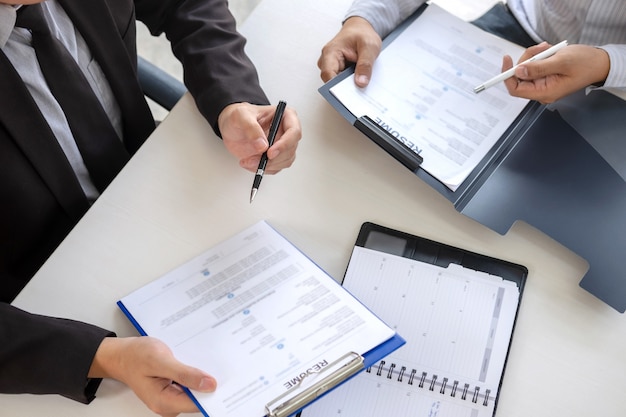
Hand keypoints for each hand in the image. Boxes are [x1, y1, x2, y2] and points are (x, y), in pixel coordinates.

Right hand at [88, 337, 216, 416]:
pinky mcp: (173, 389)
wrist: (122, 354)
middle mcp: (168, 404)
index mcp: (164, 402)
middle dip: (209, 383)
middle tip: (221, 365)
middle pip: (199, 398)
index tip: (226, 379)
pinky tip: (198, 362)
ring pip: (196, 390)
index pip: (198, 404)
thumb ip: (184, 374)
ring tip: (208, 359)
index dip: (213, 392)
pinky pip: (190, 384)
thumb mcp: (160, 360)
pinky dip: (195, 374)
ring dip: (202, 377)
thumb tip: (209, 385)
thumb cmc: (135, 356)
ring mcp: (171, 397)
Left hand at [217, 102, 300, 172]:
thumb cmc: (239, 116)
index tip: (270, 153)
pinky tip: (250, 163)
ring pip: (284, 161)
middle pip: (290, 150)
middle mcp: (287, 131)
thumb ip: (251, 128)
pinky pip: (275, 168)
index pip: (294, 132)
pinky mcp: (276, 157)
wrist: (232, 127)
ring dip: (266, 165)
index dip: (284, 144)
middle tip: (254, 160)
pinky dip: (262, 169)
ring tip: (248, 161)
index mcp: (285, 116)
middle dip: (272, 159)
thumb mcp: (240, 116)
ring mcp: (283, 145)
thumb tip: (262, 145)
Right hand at [318, 16, 381, 86]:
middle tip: (359, 89)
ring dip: (348, 86)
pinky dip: (350, 83)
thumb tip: (360, 82)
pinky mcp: (337, 70)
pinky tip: (359, 81)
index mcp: (331, 52)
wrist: (361, 29)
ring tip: (361, 82)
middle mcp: (327, 60)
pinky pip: (341, 82)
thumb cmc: (362, 34)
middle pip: (332, 82)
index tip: (347, 95)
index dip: (336, 87)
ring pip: (337, 84)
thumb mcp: (369, 47)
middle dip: (345, 88)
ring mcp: (331, 66)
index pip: (328, 75)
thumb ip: (365, 65)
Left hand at [502, 42, 609, 102]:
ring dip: (534, 55)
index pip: (516, 89)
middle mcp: (541, 91)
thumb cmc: (585, 63)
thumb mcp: (561, 62)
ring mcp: (543, 84)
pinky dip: (539, 56)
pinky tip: (549, 50)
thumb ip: (538, 68)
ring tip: (548, 48)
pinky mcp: (545, 76)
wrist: (600, 62)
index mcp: (545, 93)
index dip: (508, 76)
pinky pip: (534, 65)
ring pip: (526, 68)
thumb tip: (518, 71)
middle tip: (540, 48)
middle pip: (520, 76)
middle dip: (527, 59)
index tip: (507, 59)